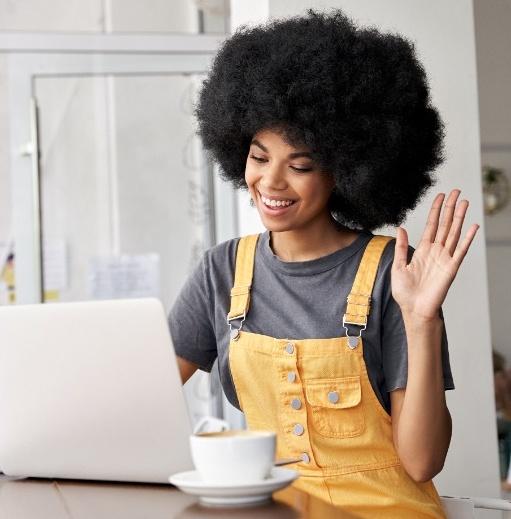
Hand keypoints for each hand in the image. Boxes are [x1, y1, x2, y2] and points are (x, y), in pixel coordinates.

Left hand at [391, 189, 478, 320]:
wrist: (413, 309)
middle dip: (450, 208)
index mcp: (422, 250)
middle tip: (456, 191)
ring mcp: (444, 259)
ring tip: (464, 202)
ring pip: (453, 233)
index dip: (435, 210)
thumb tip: (400, 228)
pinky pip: (460, 251)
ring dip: (459, 218)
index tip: (440, 196)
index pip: (431, 225)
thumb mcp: (398, 266)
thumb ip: (401, 247)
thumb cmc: (405, 292)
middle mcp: (435, 252)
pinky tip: (472, 226)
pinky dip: (467, 239)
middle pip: (445, 225)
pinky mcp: (451, 268)